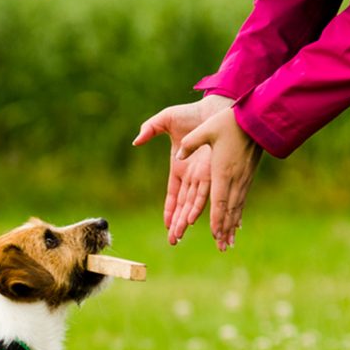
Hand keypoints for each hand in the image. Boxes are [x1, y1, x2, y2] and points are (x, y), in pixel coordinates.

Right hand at [134, 95, 230, 244]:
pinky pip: (203, 193)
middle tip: (173, 241)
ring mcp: (202, 174)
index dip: (170, 210)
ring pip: (192, 203)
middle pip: (183, 205)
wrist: (212, 107)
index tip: (167, 225)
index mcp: (180, 167)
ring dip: (185, 220)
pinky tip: (192, 220)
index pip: (174, 194)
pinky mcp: (211, 171)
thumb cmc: (190, 114)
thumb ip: (150, 129)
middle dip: (178, 223)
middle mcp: (192, 175)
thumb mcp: (165, 120)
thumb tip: (136, 141)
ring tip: (179, 237)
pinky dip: (196, 207)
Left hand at [173, 107, 261, 250]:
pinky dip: (238, 215)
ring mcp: (243, 179)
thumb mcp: (206, 129)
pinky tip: (237, 225)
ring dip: (231, 226)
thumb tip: (178, 155)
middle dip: (224, 230)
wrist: (257, 119)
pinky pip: (242, 200)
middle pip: (228, 210)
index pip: (219, 200)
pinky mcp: (247, 177)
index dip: (216, 218)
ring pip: (236, 208)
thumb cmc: (229, 122)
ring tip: (229, 243)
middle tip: (222, 248)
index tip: (214, 234)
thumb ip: (190, 143)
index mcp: (222, 171)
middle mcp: (234, 179)